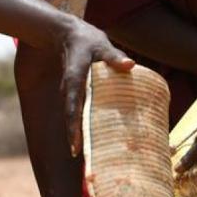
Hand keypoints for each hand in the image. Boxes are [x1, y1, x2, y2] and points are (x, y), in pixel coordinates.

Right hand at [60, 18, 133, 156]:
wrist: (65, 33)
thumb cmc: (86, 39)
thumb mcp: (101, 44)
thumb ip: (114, 56)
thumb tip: (131, 65)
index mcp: (74, 80)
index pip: (72, 107)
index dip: (73, 128)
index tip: (75, 148)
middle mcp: (69, 90)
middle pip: (72, 119)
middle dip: (77, 140)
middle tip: (85, 163)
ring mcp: (70, 93)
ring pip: (74, 117)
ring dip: (80, 135)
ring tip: (90, 156)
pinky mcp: (75, 93)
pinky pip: (78, 111)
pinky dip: (83, 125)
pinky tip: (95, 136)